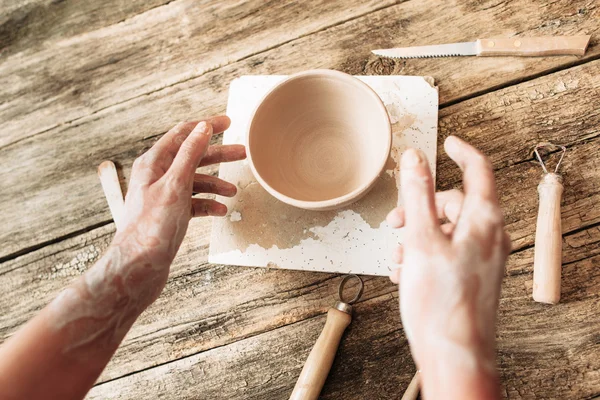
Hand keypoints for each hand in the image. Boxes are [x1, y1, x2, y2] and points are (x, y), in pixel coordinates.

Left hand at [114, 116, 245, 300]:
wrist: (138, 267)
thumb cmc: (151, 227)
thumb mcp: (175, 185)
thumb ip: (189, 154)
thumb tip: (203, 128)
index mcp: (154, 163)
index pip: (183, 134)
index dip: (206, 126)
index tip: (227, 122)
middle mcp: (157, 176)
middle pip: (192, 157)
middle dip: (218, 155)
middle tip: (242, 153)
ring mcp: (163, 196)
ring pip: (195, 181)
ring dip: (215, 184)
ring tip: (234, 190)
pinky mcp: (169, 214)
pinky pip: (193, 202)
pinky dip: (208, 204)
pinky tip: (220, 211)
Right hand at [387, 136, 509, 399]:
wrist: (454, 353)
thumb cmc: (441, 301)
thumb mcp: (421, 240)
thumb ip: (417, 195)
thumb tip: (415, 159)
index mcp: (484, 221)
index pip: (479, 171)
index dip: (462, 152)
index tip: (447, 143)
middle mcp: (489, 236)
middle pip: (453, 204)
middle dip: (420, 209)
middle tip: (395, 223)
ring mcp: (482, 257)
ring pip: (446, 229)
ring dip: (417, 237)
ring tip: (399, 260)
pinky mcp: (472, 275)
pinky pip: (447, 251)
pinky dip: (424, 254)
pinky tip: (405, 273)